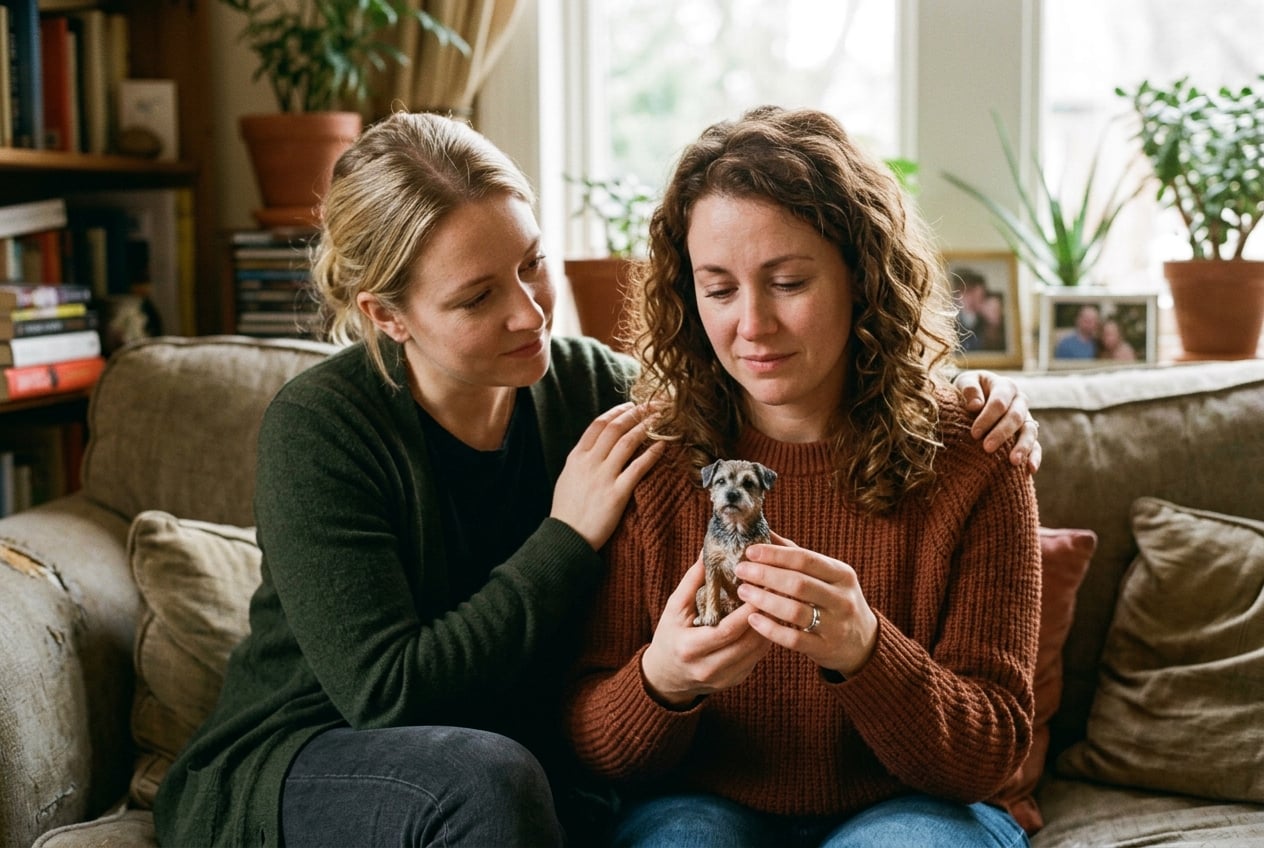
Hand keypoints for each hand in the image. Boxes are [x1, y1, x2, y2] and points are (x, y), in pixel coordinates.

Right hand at [551, 402, 664, 549]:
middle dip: (636, 412)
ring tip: (661, 418)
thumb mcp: (568, 478)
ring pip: (627, 442)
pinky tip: (663, 446)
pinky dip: (651, 454)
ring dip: (646, 427)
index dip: (617, 411)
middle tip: (653, 405)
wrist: (566, 538)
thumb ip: (582, 460)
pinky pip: (637, 468)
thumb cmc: (568, 511)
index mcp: (576, 457)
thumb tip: (597, 447)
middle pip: (615, 428)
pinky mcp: (616, 494)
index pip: (598, 425)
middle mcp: (589, 463)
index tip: (631, 405)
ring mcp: (603, 477)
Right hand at [640, 559, 771, 706]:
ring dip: (770, 627)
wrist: (665, 675)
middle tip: (779, 591)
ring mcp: (723, 678)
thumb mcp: (674, 607)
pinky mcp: (734, 681)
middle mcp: (708, 668)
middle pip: (747, 642)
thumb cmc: (669, 635)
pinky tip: (769, 620)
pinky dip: (764, 639)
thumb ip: (693, 580)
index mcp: (690, 647)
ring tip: (778, 602)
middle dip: (765, 616)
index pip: (728, 629)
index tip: (762, 586)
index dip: (748, 609)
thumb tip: (709, 550)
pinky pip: (756, 659)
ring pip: (757, 652)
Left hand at [734, 533, 876, 676]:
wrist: (863, 642)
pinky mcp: (825, 648)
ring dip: (764, 600)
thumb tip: (764, 531)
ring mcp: (835, 625)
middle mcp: (842, 598)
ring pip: (795, 611)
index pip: (805, 559)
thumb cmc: (834, 600)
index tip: (750, 551)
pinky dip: (770, 629)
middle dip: (765, 575)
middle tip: (740, 570)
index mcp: (842, 574)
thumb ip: (797, 555)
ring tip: (743, 591)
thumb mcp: (827, 575)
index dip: (775, 554)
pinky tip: (752, 619)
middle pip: (798, 583)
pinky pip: (793, 639)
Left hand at [954, 369, 1041, 472]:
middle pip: (1015, 417)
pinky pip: (1036, 445)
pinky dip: (1035, 456)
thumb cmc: (970, 389)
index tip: (974, 433)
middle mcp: (1020, 401)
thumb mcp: (966, 381)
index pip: (999, 402)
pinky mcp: (1028, 433)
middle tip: (987, 448)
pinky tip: (1030, 469)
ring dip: (1022, 446)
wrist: (977, 395)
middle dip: (1001, 433)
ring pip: (1030, 431)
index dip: (987, 418)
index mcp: (1006, 386)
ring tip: (1013, 462)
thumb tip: (975, 406)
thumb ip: (969, 389)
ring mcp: (1026, 418)